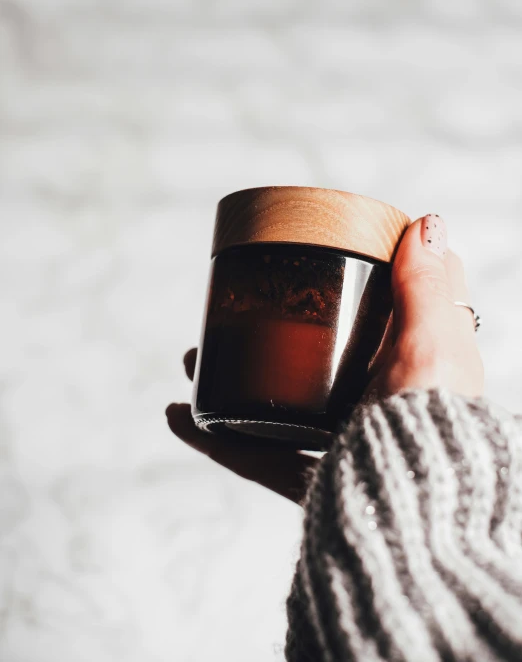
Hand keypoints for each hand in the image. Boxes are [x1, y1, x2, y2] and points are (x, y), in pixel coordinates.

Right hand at [166, 214, 483, 504]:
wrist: (414, 516)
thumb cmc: (432, 429)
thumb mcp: (433, 344)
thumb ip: (427, 286)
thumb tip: (428, 221)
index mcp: (410, 374)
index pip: (373, 326)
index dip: (340, 297)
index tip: (302, 274)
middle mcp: (376, 410)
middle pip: (308, 366)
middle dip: (260, 339)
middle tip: (230, 316)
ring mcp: (340, 449)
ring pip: (275, 409)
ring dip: (227, 385)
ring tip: (191, 361)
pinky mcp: (311, 484)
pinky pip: (256, 458)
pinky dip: (215, 440)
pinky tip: (179, 417)